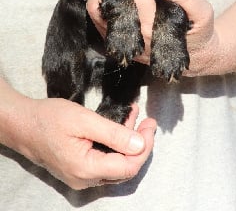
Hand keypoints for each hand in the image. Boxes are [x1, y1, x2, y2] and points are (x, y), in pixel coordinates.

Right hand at [9, 94, 155, 189]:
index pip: (128, 166)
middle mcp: (85, 178)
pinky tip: (120, 124)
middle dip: (140, 143)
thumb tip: (140, 144)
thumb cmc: (48, 119)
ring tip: (135, 118)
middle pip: (124, 167)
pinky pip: (104, 159)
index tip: (151, 125)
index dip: (145, 147)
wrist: (22, 124)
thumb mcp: (83, 120)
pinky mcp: (79, 168)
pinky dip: (116, 142)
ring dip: (128, 141)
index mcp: (86, 169)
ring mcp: (81, 175)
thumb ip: (113, 133)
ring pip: (115, 162)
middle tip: (147, 122)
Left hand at [86, 0, 218, 75]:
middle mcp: (138, 38)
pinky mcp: (116, 37)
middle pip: (117, 9)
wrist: (192, 52)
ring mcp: (124, 39)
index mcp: (160, 32)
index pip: (143, 7)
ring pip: (101, 15)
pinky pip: (97, 18)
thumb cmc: (197, 29)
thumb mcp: (203, 13)